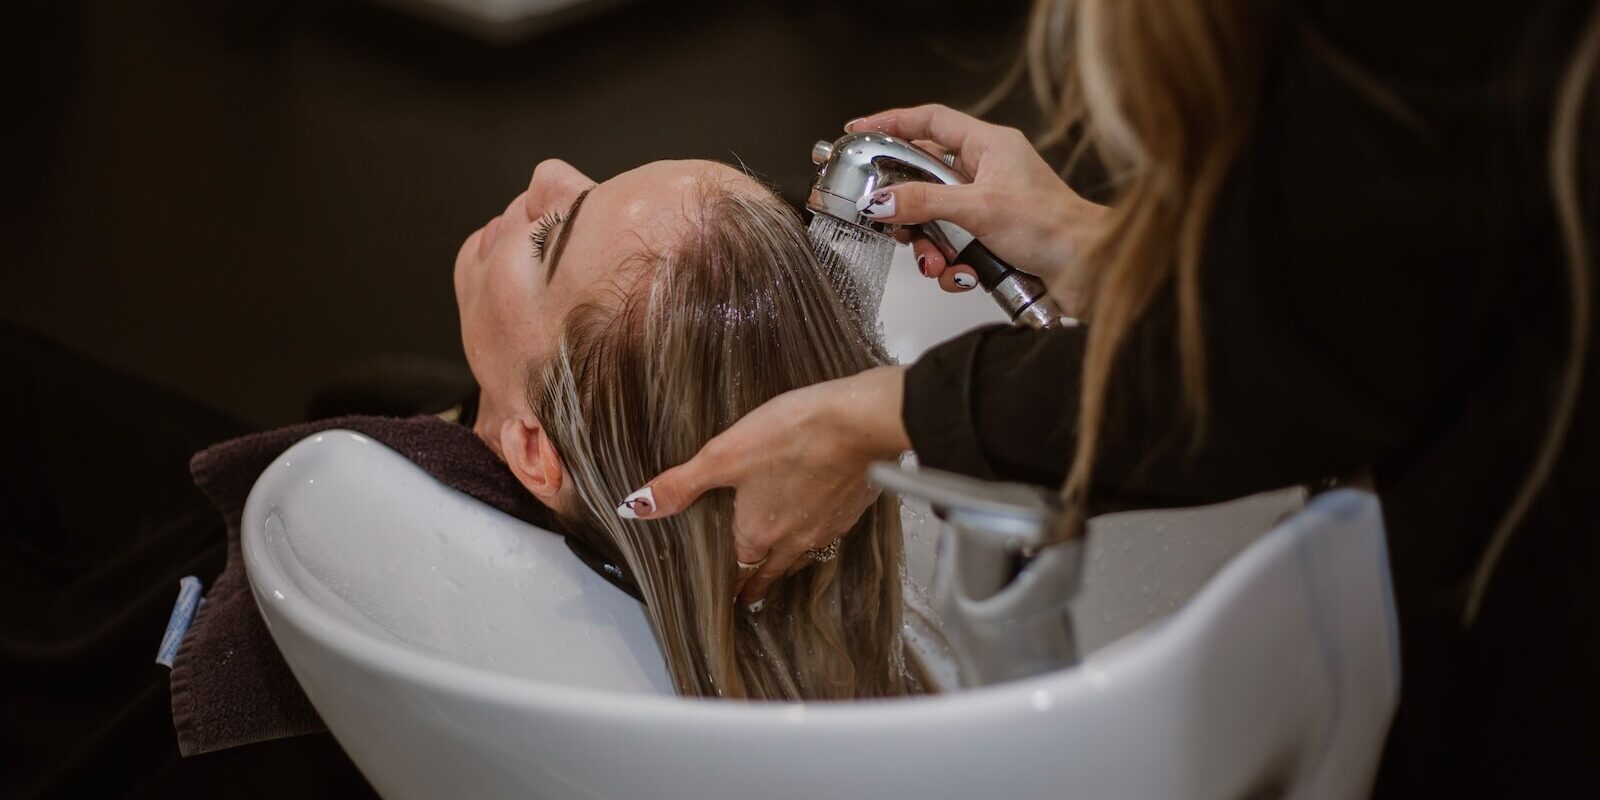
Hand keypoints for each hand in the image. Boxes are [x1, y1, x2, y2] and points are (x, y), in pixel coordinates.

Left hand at [614, 366, 910, 604]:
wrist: (860, 424)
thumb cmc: (792, 435)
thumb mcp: (724, 455)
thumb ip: (680, 484)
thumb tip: (635, 507)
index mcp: (758, 533)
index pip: (740, 571)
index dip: (732, 586)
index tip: (729, 598)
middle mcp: (793, 540)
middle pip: (772, 571)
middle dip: (758, 582)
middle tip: (751, 593)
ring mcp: (827, 527)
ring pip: (802, 556)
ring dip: (788, 563)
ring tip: (780, 564)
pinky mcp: (851, 510)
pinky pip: (829, 533)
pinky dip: (817, 533)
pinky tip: (817, 519)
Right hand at [846, 104, 1107, 312]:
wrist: (1089, 270)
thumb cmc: (1055, 227)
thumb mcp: (978, 209)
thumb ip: (924, 203)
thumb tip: (881, 200)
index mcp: (989, 146)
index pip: (930, 121)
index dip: (892, 123)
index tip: (859, 132)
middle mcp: (988, 172)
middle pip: (924, 179)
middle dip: (908, 210)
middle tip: (891, 222)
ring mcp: (988, 207)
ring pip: (935, 221)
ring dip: (930, 247)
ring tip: (937, 263)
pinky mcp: (991, 240)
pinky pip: (953, 249)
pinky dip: (951, 267)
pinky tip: (964, 276)